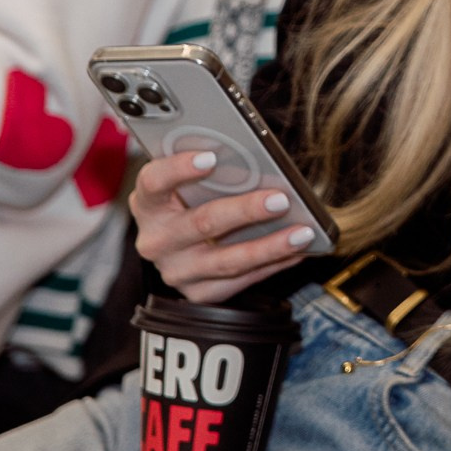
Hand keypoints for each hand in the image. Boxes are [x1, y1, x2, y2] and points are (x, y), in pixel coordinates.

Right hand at [130, 150, 316, 304]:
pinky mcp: (196, 293)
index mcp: (147, 203)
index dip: (179, 169)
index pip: (154, 181)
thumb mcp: (190, 182)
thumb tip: (258, 160)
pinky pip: (239, 281)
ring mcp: (175, 270)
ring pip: (226, 260)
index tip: (211, 157)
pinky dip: (272, 265)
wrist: (181, 247)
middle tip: (281, 199)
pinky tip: (296, 251)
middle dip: (246, 211)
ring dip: (269, 246)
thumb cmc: (193, 200)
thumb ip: (212, 170)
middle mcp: (156, 240)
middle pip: (202, 223)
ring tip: (302, 233)